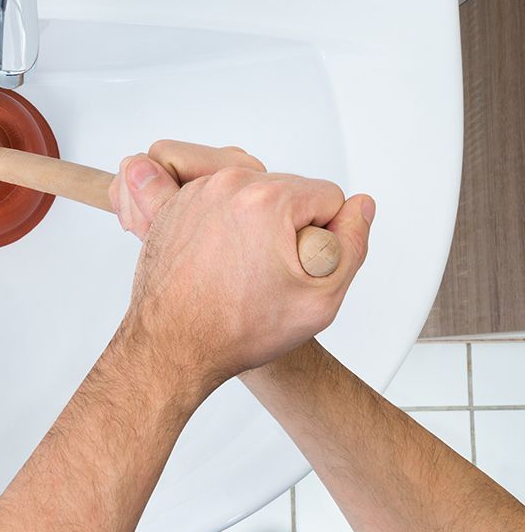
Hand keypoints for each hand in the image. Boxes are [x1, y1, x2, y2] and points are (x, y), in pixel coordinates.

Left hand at [109, 141, 374, 389]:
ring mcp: (196, 193)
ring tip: (242, 270)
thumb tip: (359, 207)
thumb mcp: (320, 298)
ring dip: (258, 226)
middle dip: (291, 227)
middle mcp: (226, 185)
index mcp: (265, 199)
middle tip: (269, 272)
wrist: (171, 346)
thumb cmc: (235, 329)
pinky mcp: (176, 205)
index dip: (325, 237)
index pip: (328, 197)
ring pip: (254, 197)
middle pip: (290, 191)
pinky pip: (220, 205)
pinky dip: (225, 228)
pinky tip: (219, 264)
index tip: (298, 266)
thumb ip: (353, 244)